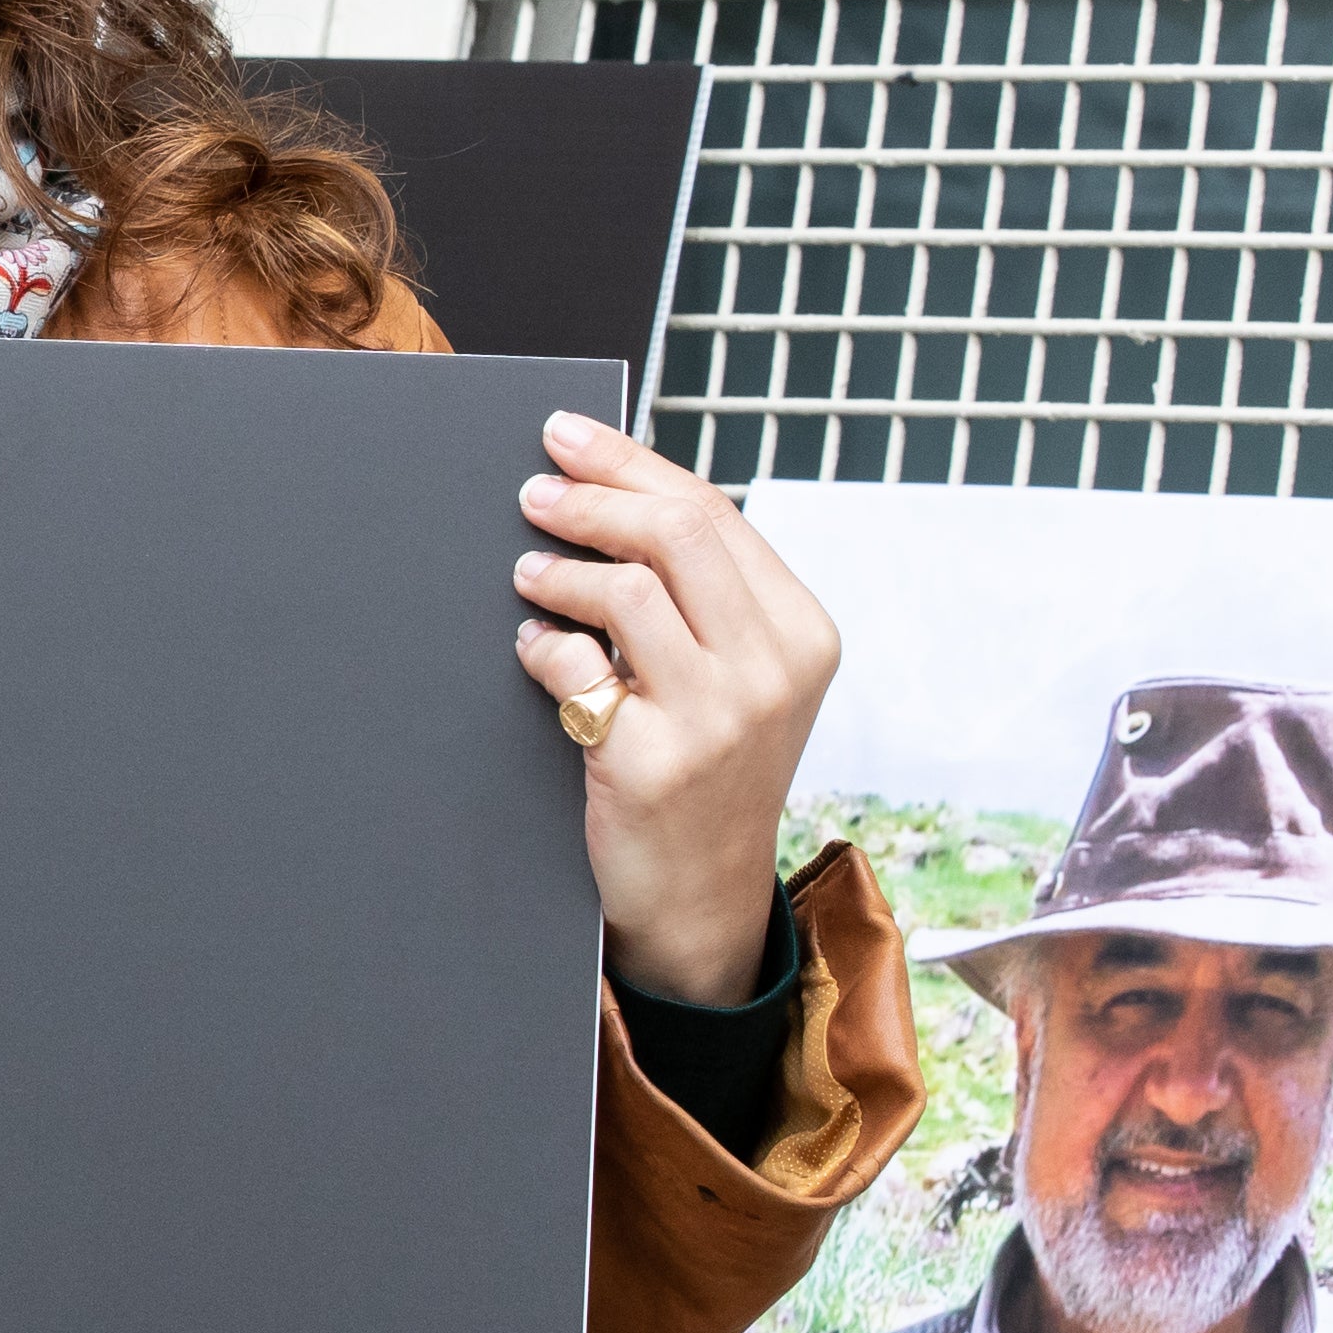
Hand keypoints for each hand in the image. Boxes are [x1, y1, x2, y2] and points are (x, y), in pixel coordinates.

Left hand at [508, 422, 841, 1009]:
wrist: (702, 896)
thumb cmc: (707, 764)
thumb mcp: (738, 674)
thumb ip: (701, 591)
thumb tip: (610, 482)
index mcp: (802, 633)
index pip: (713, 510)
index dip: (630, 462)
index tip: (567, 436)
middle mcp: (772, 672)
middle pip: (675, 531)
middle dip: (591, 497)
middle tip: (533, 494)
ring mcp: (718, 721)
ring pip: (626, 590)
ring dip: (560, 571)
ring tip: (529, 574)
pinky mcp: (653, 765)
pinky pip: (578, 668)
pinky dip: (543, 645)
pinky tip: (534, 648)